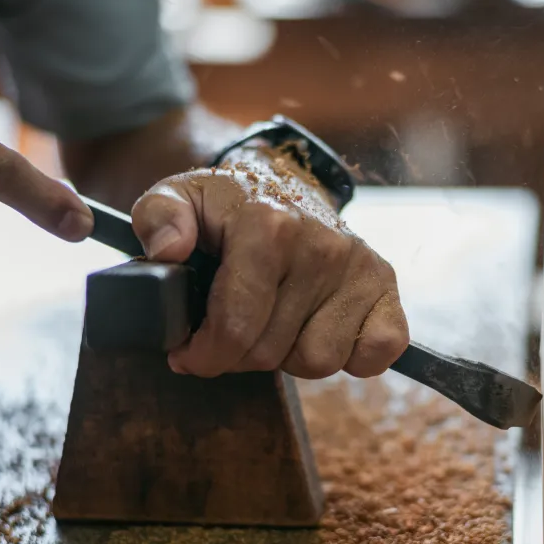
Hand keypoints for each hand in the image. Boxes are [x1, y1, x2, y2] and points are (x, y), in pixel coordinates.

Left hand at [130, 149, 409, 379]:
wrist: (286, 182)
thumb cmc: (230, 204)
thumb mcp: (180, 196)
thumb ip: (158, 217)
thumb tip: (168, 250)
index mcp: (268, 225)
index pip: (236, 328)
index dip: (204, 355)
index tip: (188, 352)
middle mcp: (321, 244)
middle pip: (271, 352)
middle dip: (239, 355)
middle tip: (229, 332)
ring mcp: (359, 265)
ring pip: (319, 361)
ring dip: (290, 355)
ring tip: (274, 323)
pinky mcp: (385, 284)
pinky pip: (376, 353)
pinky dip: (351, 356)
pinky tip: (320, 329)